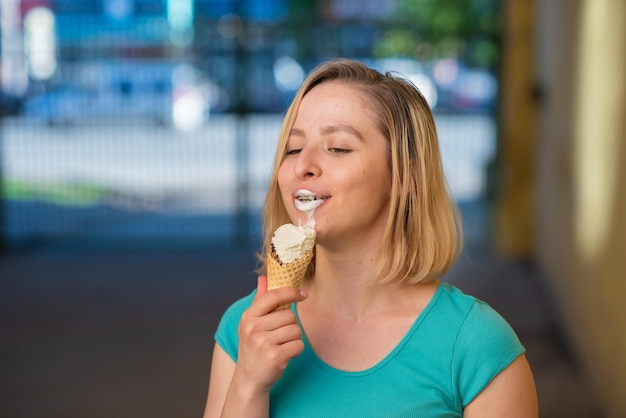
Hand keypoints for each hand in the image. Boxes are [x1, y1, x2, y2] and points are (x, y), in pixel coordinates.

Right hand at [233, 276, 306, 394]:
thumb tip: (263, 278)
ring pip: (295, 330)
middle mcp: (253, 328)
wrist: (249, 379)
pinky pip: (298, 345)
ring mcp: (263, 342)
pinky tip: (284, 355)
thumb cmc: (254, 348)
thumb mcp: (252, 324)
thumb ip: (260, 301)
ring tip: (280, 346)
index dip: (291, 292)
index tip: (303, 294)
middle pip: (289, 315)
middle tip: (279, 337)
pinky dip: (296, 350)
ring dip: (293, 339)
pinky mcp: (274, 356)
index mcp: (248, 317)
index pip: (273, 296)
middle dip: (290, 325)